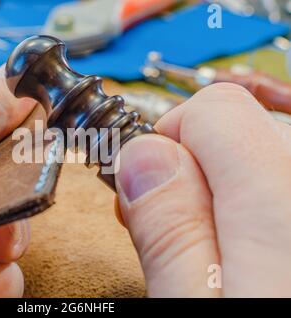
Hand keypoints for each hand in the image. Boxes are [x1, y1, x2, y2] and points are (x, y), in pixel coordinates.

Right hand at [115, 83, 290, 296]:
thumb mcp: (193, 307)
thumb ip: (169, 231)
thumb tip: (140, 156)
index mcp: (280, 203)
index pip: (214, 107)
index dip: (162, 140)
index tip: (140, 188)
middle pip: (239, 128)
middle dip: (189, 169)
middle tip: (171, 233)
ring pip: (260, 158)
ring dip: (220, 192)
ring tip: (204, 252)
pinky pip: (275, 183)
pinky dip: (251, 207)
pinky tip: (241, 253)